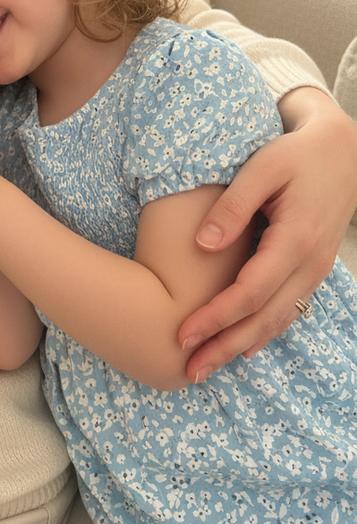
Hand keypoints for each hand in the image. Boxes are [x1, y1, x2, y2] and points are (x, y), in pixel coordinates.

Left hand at [178, 89, 356, 381]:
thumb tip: (203, 245)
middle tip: (188, 370)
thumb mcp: (261, 168)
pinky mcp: (312, 269)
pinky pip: (288, 309)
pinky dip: (263, 332)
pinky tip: (242, 346)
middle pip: (263, 318)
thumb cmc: (295, 155)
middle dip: (224, 346)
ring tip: (206, 366)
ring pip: (278, 321)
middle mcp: (309, 263)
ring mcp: (315, 270)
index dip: (216, 317)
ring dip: (241, 346)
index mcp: (295, 239)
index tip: (182, 333)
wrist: (342, 153)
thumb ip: (232, 206)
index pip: (250, 292)